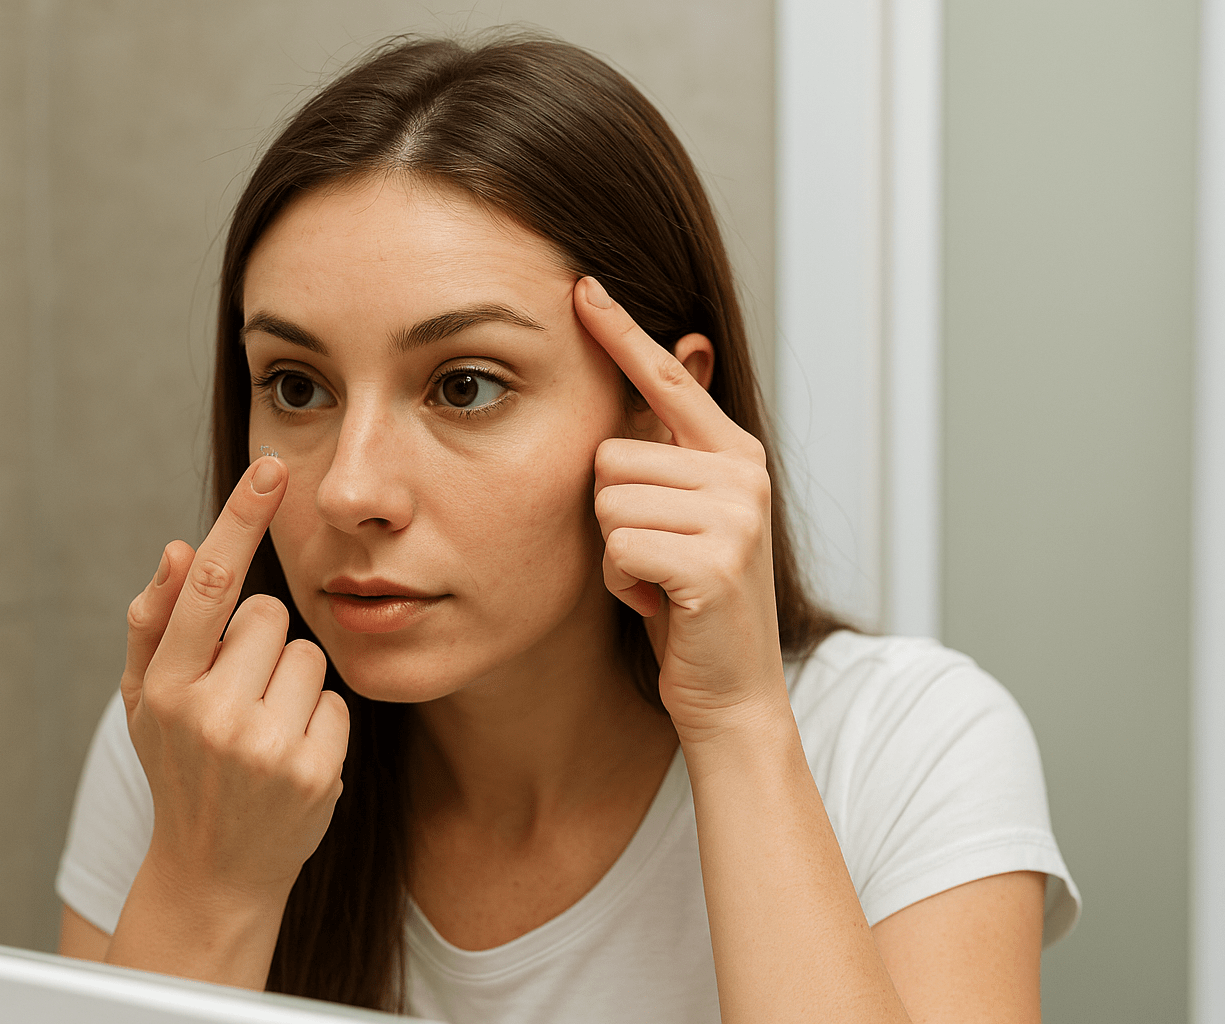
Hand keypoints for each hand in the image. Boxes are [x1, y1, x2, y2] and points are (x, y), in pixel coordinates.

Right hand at [120, 456, 349, 904]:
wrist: (212, 873)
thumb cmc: (180, 769)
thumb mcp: (144, 701)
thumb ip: (154, 622)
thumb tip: (180, 547)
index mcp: (164, 687)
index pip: (211, 584)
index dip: (241, 519)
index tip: (271, 469)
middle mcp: (211, 714)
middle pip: (269, 615)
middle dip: (259, 643)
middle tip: (239, 696)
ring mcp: (266, 746)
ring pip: (307, 655)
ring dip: (291, 683)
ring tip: (263, 730)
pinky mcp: (314, 771)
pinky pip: (335, 701)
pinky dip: (318, 722)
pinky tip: (291, 757)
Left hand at [575, 276, 787, 739]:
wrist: (732, 691)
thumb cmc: (689, 602)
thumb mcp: (679, 518)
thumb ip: (666, 452)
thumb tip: (671, 356)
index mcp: (733, 453)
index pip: (666, 377)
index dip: (621, 332)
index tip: (582, 284)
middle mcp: (741, 472)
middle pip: (609, 454)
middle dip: (613, 514)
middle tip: (655, 557)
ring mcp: (734, 515)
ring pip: (607, 501)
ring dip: (615, 552)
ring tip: (658, 580)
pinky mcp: (715, 561)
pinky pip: (617, 547)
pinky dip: (623, 584)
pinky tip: (660, 604)